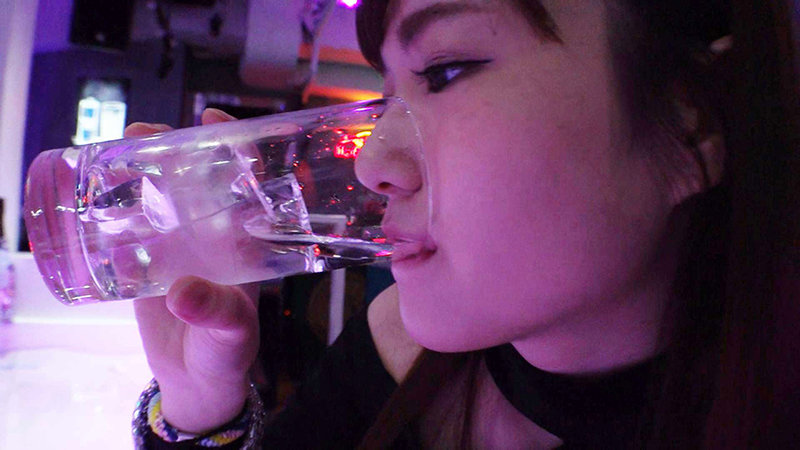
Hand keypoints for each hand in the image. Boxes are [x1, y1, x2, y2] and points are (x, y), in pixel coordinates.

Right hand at [126, 110, 260, 433]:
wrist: (196, 379)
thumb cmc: (228, 353)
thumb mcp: (232, 331)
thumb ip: (216, 312)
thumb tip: (182, 294)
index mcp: (246, 240)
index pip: (248, 181)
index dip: (236, 145)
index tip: (214, 120)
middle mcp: (216, 233)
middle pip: (200, 174)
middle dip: (176, 146)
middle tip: (147, 131)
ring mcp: (182, 242)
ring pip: (164, 190)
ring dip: (144, 164)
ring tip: (122, 145)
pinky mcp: (150, 257)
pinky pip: (134, 218)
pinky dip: (119, 198)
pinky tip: (99, 182)